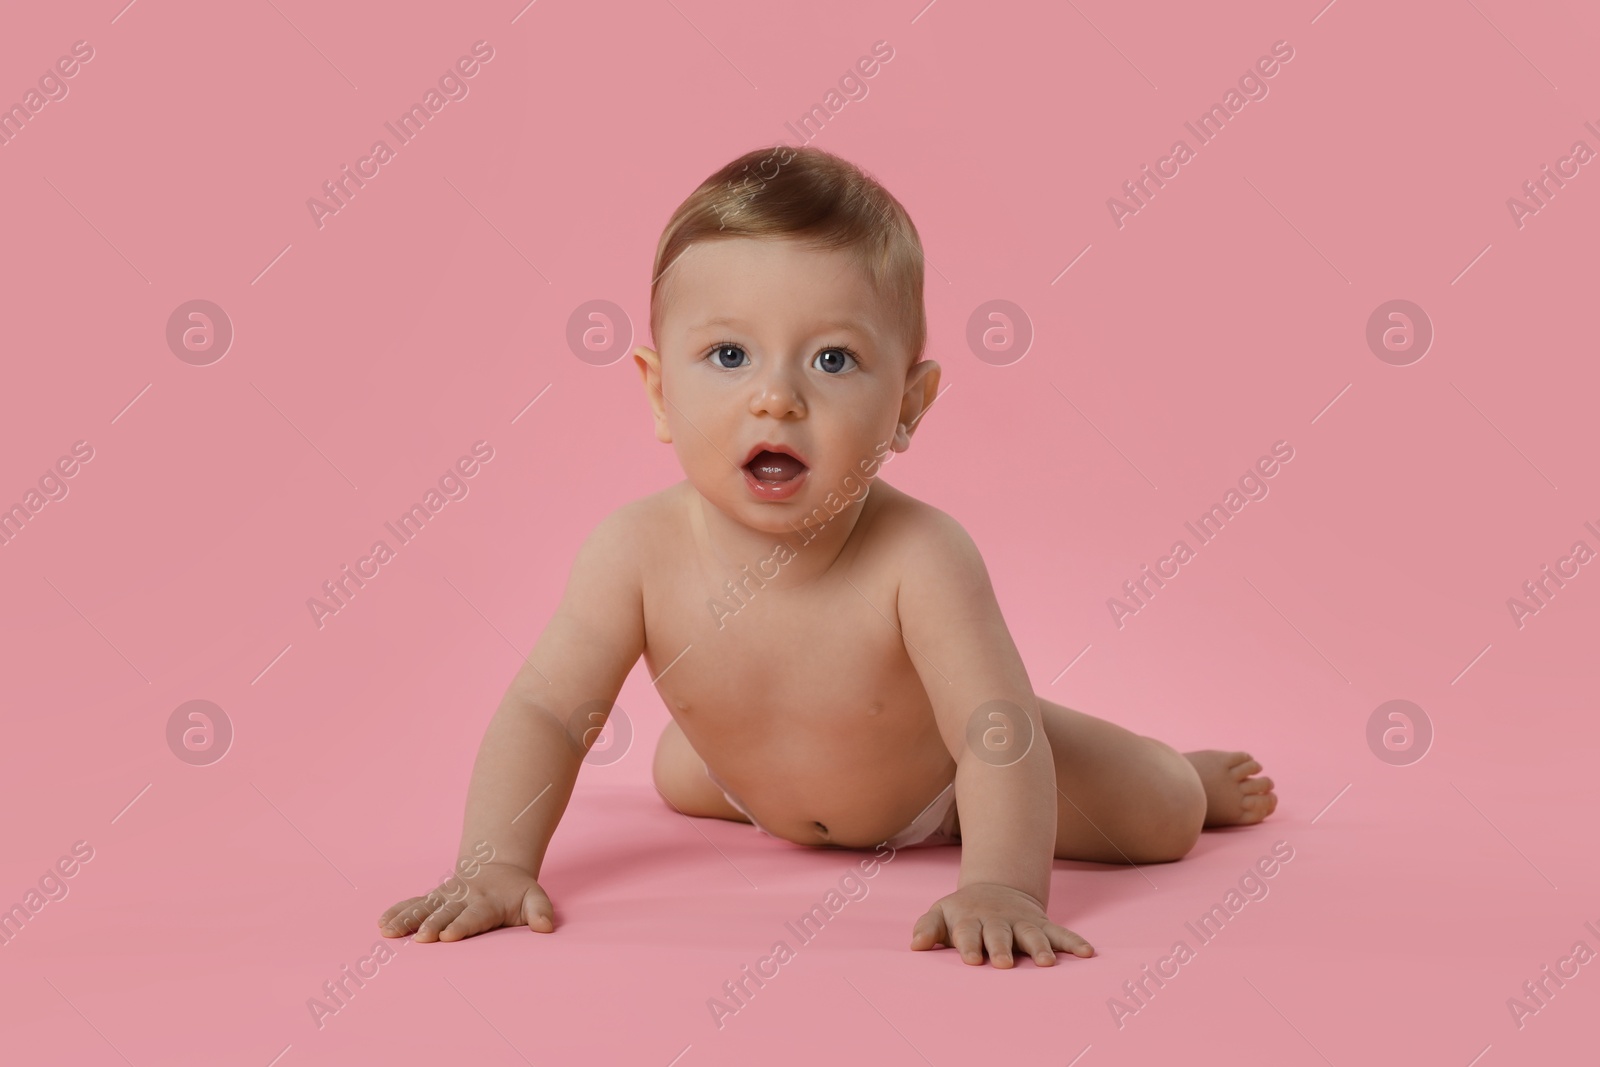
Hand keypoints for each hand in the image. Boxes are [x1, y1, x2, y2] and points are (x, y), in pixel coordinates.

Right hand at [378, 862, 555, 942]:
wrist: (497, 867)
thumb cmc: (516, 892)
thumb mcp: (534, 897)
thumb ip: (540, 911)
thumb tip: (546, 927)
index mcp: (487, 902)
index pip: (474, 916)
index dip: (462, 925)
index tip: (448, 936)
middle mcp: (463, 898)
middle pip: (446, 912)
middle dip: (433, 924)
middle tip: (421, 937)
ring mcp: (446, 896)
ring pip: (424, 907)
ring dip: (407, 918)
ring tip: (389, 931)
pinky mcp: (434, 898)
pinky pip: (414, 903)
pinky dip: (398, 911)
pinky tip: (383, 922)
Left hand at [910, 882, 1093, 967]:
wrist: (995, 889)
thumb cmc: (962, 913)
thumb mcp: (940, 914)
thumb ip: (927, 928)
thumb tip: (915, 945)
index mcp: (969, 920)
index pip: (967, 932)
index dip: (969, 945)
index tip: (972, 960)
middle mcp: (997, 921)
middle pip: (999, 934)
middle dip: (1002, 948)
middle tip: (1004, 964)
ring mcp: (1021, 922)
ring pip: (1031, 934)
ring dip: (1039, 947)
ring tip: (1047, 963)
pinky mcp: (1041, 924)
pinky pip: (1060, 933)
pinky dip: (1073, 942)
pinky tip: (1087, 953)